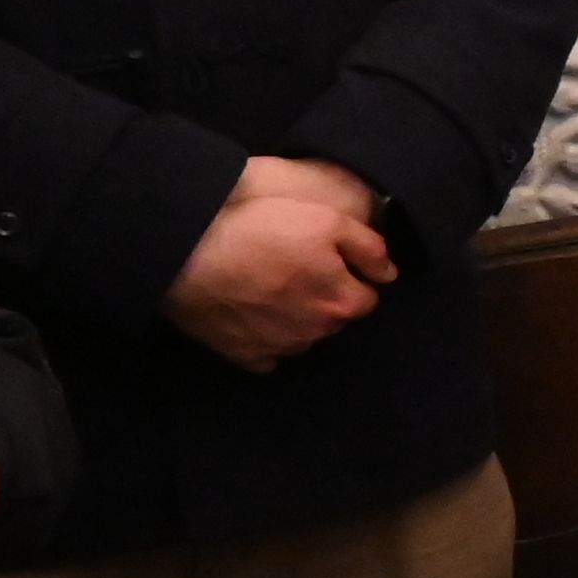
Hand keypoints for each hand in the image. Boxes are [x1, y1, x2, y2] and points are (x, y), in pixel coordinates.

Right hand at [168, 156, 393, 369]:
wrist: (189, 255)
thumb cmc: (261, 232)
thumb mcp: (326, 220)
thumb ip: (368, 248)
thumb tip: (389, 273)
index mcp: (341, 303)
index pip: (366, 299)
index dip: (351, 279)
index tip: (329, 263)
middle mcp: (316, 334)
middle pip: (333, 318)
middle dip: (325, 299)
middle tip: (296, 271)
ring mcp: (279, 350)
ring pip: (303, 336)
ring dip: (296, 319)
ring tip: (270, 289)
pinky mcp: (246, 357)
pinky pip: (267, 355)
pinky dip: (265, 340)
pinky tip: (251, 316)